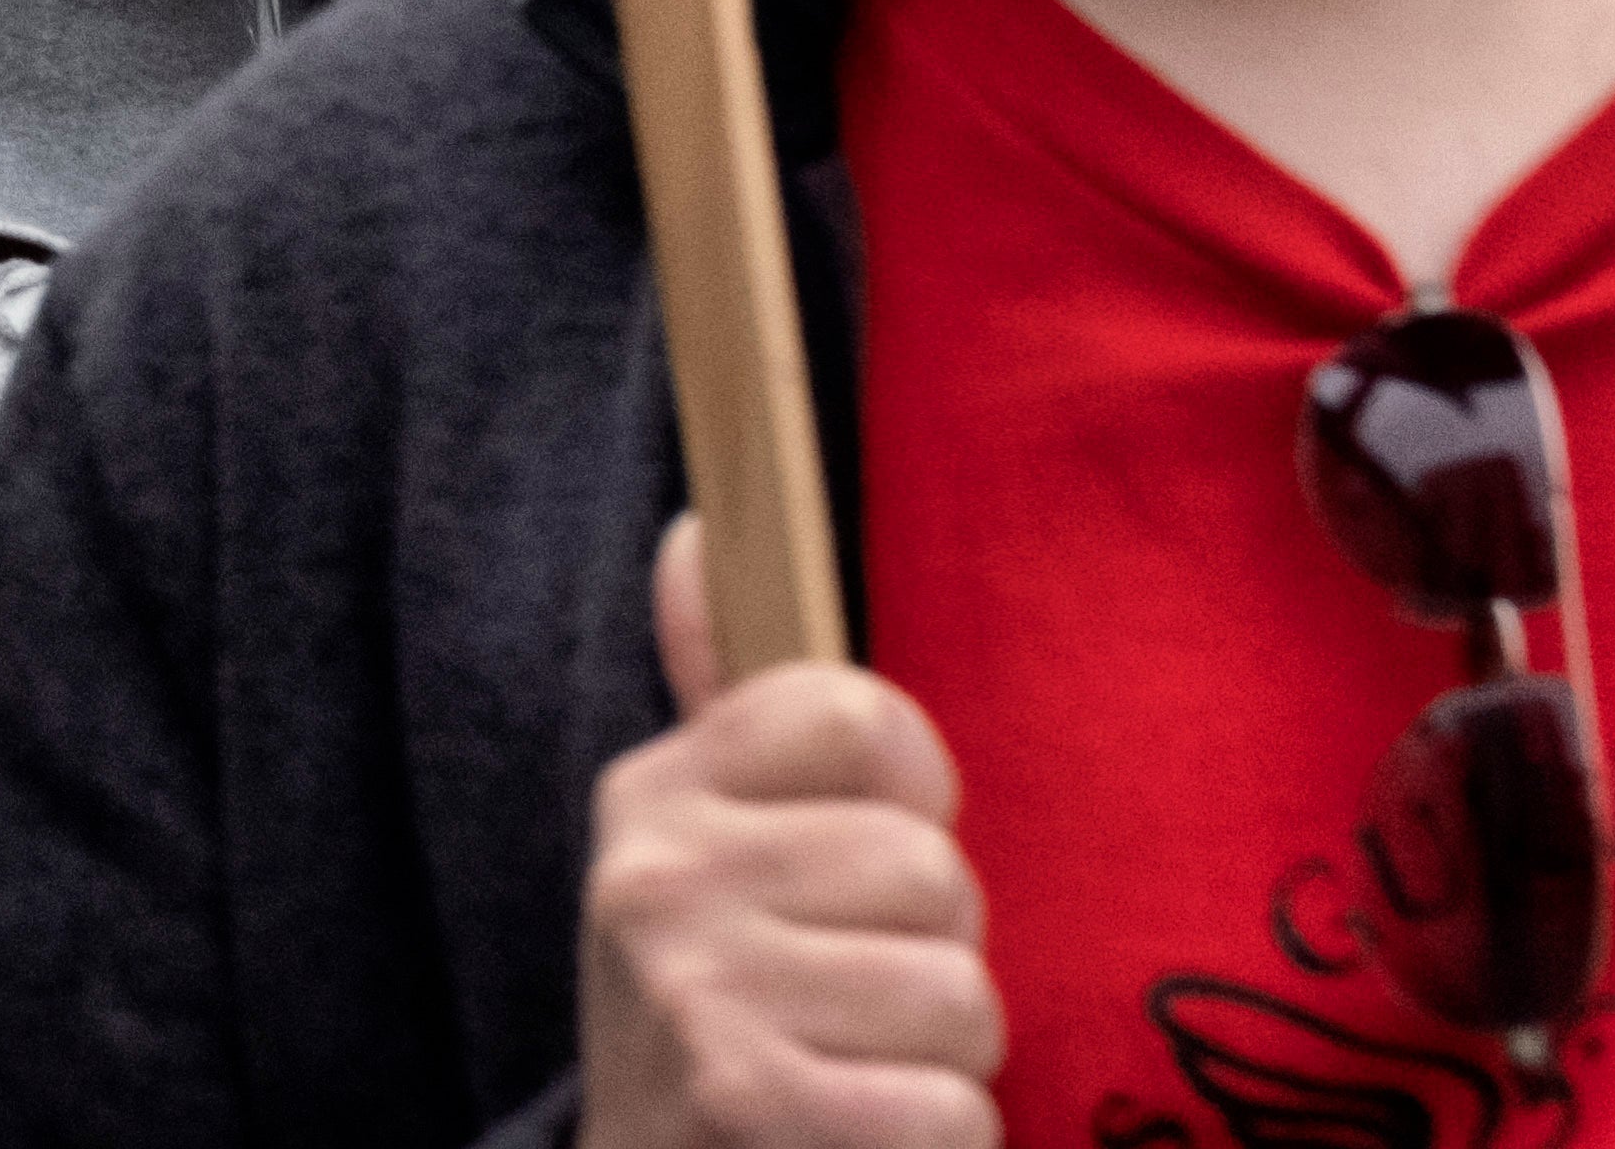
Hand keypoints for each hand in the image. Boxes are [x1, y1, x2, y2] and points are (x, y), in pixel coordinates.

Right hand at [575, 516, 997, 1147]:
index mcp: (657, 794)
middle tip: (855, 1005)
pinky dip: (932, 1148)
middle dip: (932, 956)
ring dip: (941, 1065)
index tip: (864, 870)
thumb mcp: (695, 854)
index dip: (908, 799)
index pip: (856, 714)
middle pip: (929, 869)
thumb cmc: (719, 1015)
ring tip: (857, 1077)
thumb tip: (693, 527)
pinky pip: (951, 1111)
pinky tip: (853, 1141)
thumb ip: (725, 705)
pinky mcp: (750, 1109)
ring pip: (958, 993)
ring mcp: (696, 995)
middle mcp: (656, 878)